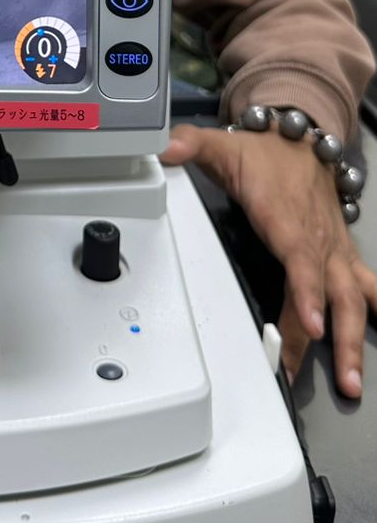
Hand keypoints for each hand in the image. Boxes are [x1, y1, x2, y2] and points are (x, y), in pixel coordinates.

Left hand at [162, 125, 376, 397]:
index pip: (299, 257)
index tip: (312, 323)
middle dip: (338, 337)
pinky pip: (368, 288)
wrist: (298, 140)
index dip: (307, 291)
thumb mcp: (223, 147)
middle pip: (333, 292)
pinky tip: (369, 348)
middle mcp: (316, 239)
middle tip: (338, 380)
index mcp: (285, 217)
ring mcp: (334, 251)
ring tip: (351, 382)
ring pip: (354, 298)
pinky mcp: (343, 257)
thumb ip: (191, 145)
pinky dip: (376, 313)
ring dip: (354, 340)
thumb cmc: (262, 154)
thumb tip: (167, 147)